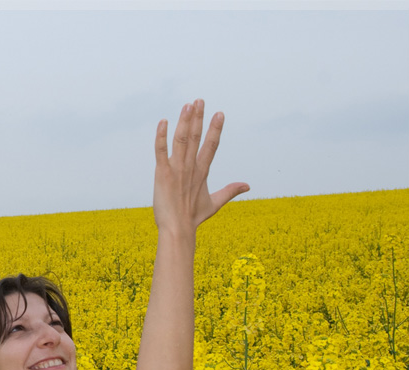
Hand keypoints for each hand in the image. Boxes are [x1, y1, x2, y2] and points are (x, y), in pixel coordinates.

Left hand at [153, 99, 249, 235]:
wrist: (177, 230)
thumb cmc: (192, 217)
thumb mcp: (214, 203)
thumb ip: (230, 191)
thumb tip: (247, 186)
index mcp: (202, 172)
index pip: (211, 146)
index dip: (215, 129)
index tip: (219, 113)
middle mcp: (191, 168)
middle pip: (196, 138)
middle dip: (199, 118)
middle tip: (200, 100)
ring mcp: (176, 170)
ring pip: (182, 140)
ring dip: (185, 121)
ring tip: (188, 105)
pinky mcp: (162, 174)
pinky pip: (161, 152)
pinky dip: (161, 136)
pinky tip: (163, 122)